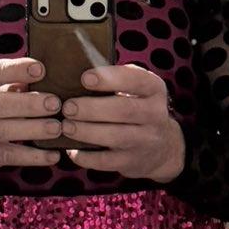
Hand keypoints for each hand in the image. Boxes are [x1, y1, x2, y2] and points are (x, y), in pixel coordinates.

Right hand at [0, 57, 62, 185]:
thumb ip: (11, 80)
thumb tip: (45, 74)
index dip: (15, 70)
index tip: (40, 69)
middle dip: (28, 103)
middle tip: (55, 103)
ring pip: (3, 131)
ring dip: (33, 129)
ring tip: (57, 127)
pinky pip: (10, 157)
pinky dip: (34, 156)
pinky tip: (53, 155)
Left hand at [59, 63, 185, 181]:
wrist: (162, 148)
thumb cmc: (138, 108)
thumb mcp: (138, 89)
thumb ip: (116, 78)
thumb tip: (77, 67)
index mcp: (154, 89)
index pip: (136, 80)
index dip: (109, 79)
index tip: (84, 78)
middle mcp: (155, 114)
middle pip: (123, 110)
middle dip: (91, 108)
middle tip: (67, 106)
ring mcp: (145, 141)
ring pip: (115, 136)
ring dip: (86, 131)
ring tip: (65, 126)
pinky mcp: (132, 162)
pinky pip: (107, 161)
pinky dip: (86, 157)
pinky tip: (71, 150)